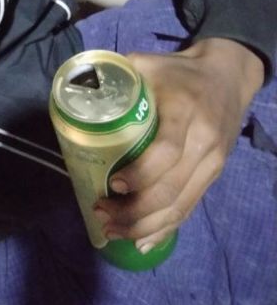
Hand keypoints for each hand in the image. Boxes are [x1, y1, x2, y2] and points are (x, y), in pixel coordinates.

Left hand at [93, 38, 263, 253]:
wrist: (227, 77)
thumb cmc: (178, 71)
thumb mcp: (148, 62)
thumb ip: (116, 73)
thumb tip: (77, 87)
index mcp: (184, 112)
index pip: (167, 152)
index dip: (140, 173)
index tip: (114, 184)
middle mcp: (203, 142)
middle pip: (171, 189)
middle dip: (134, 211)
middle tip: (101, 213)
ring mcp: (212, 163)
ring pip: (180, 205)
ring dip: (144, 226)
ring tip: (113, 230)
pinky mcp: (214, 175)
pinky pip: (190, 207)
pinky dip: (165, 229)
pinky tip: (143, 242)